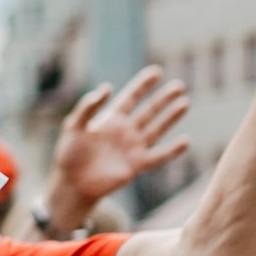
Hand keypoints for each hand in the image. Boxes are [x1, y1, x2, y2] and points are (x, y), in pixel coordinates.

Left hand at [47, 67, 191, 207]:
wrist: (73, 183)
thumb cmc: (70, 154)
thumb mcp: (74, 126)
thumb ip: (88, 107)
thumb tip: (107, 87)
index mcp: (111, 118)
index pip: (131, 97)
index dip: (143, 85)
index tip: (157, 71)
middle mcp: (126, 130)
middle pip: (149, 110)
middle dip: (164, 98)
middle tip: (180, 85)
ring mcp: (133, 147)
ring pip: (157, 129)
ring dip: (171, 117)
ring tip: (185, 103)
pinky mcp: (137, 165)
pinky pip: (158, 156)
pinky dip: (172, 150)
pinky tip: (185, 141)